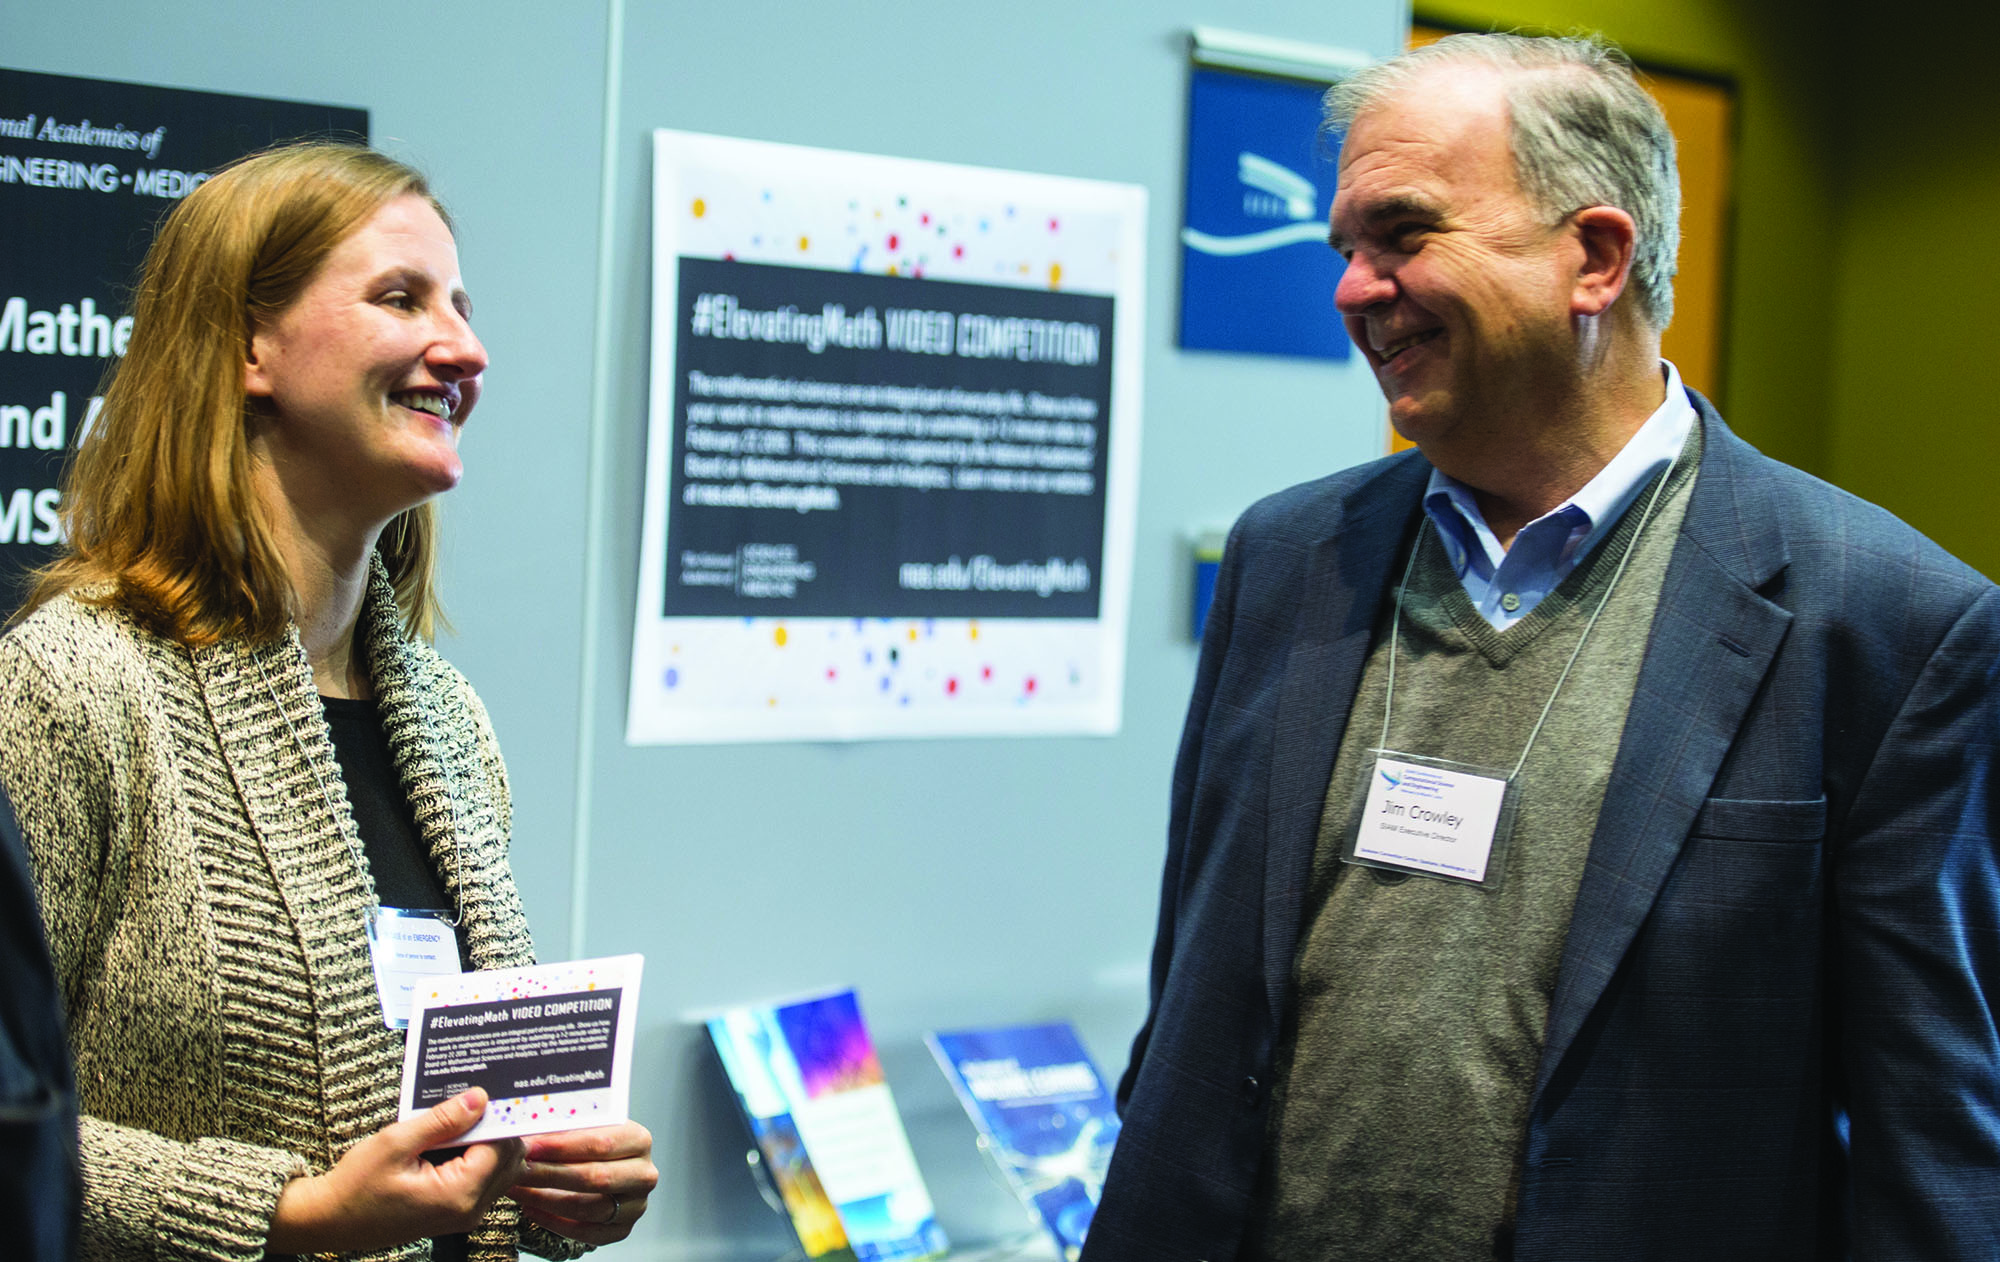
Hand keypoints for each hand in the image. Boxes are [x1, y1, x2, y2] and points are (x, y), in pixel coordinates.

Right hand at [268, 1088, 525, 1253]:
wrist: (330, 1220)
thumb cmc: (356, 1186)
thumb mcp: (396, 1143)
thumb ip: (442, 1120)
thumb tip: (479, 1098)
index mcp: (458, 1194)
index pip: (502, 1147)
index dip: (498, 1117)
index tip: (491, 1091)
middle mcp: (469, 1209)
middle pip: (508, 1159)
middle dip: (497, 1127)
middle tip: (477, 1098)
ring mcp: (464, 1213)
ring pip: (500, 1169)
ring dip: (487, 1140)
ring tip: (462, 1115)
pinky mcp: (456, 1211)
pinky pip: (483, 1178)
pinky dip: (477, 1155)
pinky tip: (456, 1136)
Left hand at [509, 1121, 657, 1243]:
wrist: (604, 1165)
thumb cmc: (589, 1142)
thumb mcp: (582, 1126)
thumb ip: (560, 1127)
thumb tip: (526, 1130)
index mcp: (638, 1140)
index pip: (602, 1143)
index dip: (563, 1146)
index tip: (531, 1146)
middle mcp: (644, 1173)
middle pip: (597, 1177)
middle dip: (551, 1174)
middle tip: (520, 1170)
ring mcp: (636, 1204)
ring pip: (591, 1208)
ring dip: (548, 1200)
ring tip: (519, 1189)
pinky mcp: (623, 1228)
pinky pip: (589, 1234)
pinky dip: (556, 1223)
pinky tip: (533, 1209)